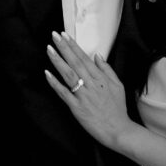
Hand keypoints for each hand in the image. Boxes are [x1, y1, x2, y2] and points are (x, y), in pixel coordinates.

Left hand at [45, 31, 132, 148]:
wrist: (118, 130)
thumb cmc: (117, 109)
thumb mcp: (118, 86)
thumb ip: (107, 70)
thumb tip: (97, 56)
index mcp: (101, 78)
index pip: (84, 58)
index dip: (73, 46)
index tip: (65, 35)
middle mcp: (92, 84)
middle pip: (75, 62)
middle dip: (64, 47)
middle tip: (54, 35)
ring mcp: (83, 95)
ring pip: (68, 74)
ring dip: (57, 60)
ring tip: (49, 49)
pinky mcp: (76, 107)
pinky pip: (63, 93)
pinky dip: (55, 83)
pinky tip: (47, 73)